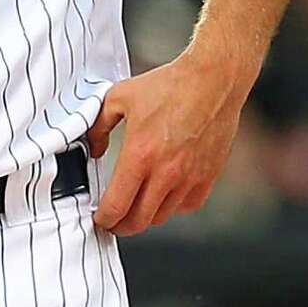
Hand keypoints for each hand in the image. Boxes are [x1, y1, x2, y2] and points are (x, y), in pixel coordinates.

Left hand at [87, 51, 249, 236]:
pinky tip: (165, 196)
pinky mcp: (208, 176)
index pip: (116, 206)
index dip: (103, 219)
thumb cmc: (170, 86)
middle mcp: (165, 172)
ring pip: (162, 216)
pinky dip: (174, 206)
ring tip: (137, 209)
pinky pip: (187, 206)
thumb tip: (95, 147)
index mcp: (139, 155)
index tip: (99, 218)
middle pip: (138, 221)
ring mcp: (189, 177)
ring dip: (146, 217)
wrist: (213, 80)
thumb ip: (99, 125)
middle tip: (114, 222)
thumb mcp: (119, 97)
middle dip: (121, 226)